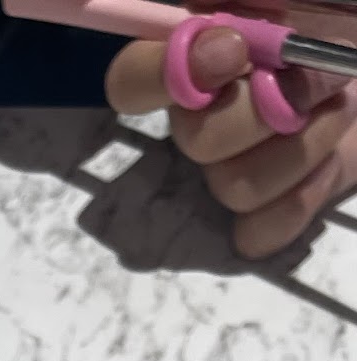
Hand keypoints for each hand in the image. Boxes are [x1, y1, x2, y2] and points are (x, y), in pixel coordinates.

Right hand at [105, 10, 356, 257]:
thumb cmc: (345, 21)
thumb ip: (249, 5)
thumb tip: (209, 27)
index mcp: (200, 55)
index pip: (131, 79)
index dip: (158, 76)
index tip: (230, 51)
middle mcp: (204, 114)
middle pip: (193, 140)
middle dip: (267, 111)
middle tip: (327, 76)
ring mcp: (234, 164)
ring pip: (233, 186)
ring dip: (302, 147)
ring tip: (341, 107)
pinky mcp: (272, 207)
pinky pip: (260, 231)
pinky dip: (302, 200)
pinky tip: (329, 164)